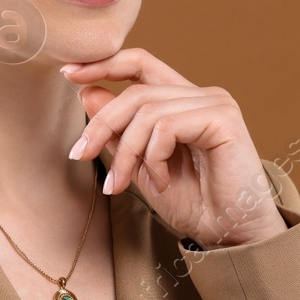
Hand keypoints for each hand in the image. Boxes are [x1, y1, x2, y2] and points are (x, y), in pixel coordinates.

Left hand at [61, 49, 288, 248]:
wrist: (231, 236)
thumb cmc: (195, 204)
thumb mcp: (141, 166)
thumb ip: (119, 131)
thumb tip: (85, 92)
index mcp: (183, 100)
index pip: (139, 63)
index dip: (103, 64)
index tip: (68, 74)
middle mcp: (201, 95)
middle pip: (135, 91)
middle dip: (101, 124)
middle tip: (78, 154)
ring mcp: (214, 103)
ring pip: (147, 111)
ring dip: (126, 152)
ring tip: (123, 184)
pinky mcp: (222, 118)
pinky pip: (166, 126)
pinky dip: (153, 157)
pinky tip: (161, 181)